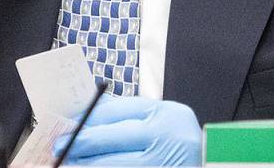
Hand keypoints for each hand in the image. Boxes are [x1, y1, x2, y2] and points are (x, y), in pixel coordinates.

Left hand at [55, 97, 201, 165]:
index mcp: (167, 114)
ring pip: (114, 165)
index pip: (118, 111)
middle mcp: (167, 137)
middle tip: (58, 147)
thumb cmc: (179, 147)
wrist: (215, 166)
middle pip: (113, 138)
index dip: (88, 119)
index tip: (67, 125)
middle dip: (82, 143)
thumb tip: (84, 121)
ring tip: (69, 165)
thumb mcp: (162, 124)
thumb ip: (130, 120)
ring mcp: (164, 164)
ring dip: (87, 166)